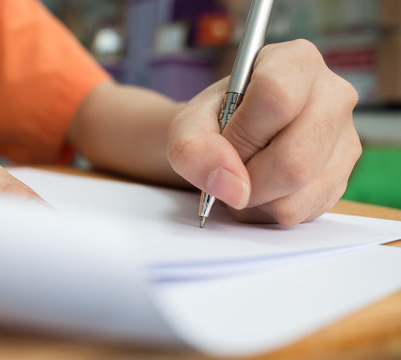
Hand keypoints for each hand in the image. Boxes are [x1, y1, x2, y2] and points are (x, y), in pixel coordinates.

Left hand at [167, 39, 360, 224]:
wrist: (226, 141)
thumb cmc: (211, 124)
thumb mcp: (187, 126)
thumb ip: (193, 148)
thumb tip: (233, 188)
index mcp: (296, 62)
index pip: (277, 96)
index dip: (242, 133)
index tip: (224, 143)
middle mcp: (333, 96)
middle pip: (294, 159)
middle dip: (247, 178)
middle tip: (229, 168)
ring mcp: (345, 140)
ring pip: (298, 193)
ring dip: (255, 198)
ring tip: (244, 174)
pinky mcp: (342, 177)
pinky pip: (302, 212)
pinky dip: (268, 209)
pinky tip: (263, 187)